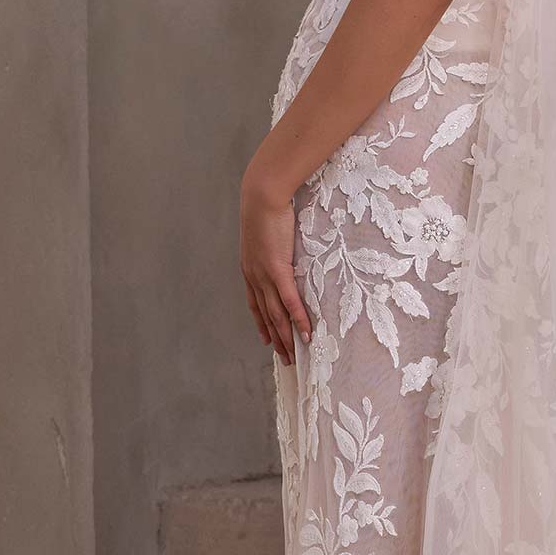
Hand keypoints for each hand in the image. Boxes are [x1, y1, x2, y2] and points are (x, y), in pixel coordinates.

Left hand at [241, 161, 312, 364]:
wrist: (262, 195)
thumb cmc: (266, 207)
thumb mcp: (266, 231)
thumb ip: (273, 244)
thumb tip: (284, 247)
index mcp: (250, 268)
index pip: (255, 303)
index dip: (261, 323)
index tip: (267, 340)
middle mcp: (254, 276)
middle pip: (265, 315)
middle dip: (275, 338)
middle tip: (285, 359)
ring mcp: (264, 275)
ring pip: (276, 314)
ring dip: (286, 337)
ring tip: (294, 355)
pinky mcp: (277, 269)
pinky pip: (289, 301)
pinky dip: (298, 319)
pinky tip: (306, 333)